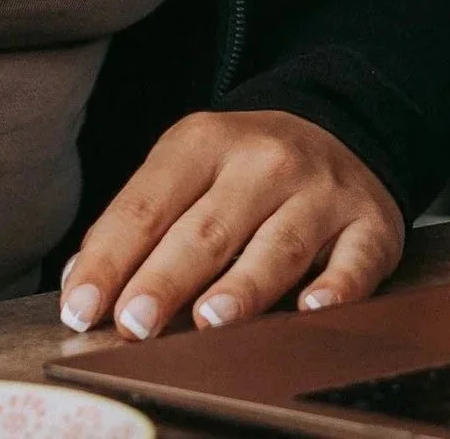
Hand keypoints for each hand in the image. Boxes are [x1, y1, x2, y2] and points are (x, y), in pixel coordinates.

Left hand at [57, 110, 403, 340]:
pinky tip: (312, 309)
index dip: (111, 258)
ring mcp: (320, 192)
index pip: (147, 204)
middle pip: (206, 229)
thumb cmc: (244, 169)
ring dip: (243, 286)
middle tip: (133, 322)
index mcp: (204, 141)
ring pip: (276, 245)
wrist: (338, 127)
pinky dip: (336, 286)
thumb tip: (80, 281)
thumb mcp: (187, 168)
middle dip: (166, 278)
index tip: (80, 307)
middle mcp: (263, 161)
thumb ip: (140, 220)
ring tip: (209, 321)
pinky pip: (355, 259)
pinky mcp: (369, 224)